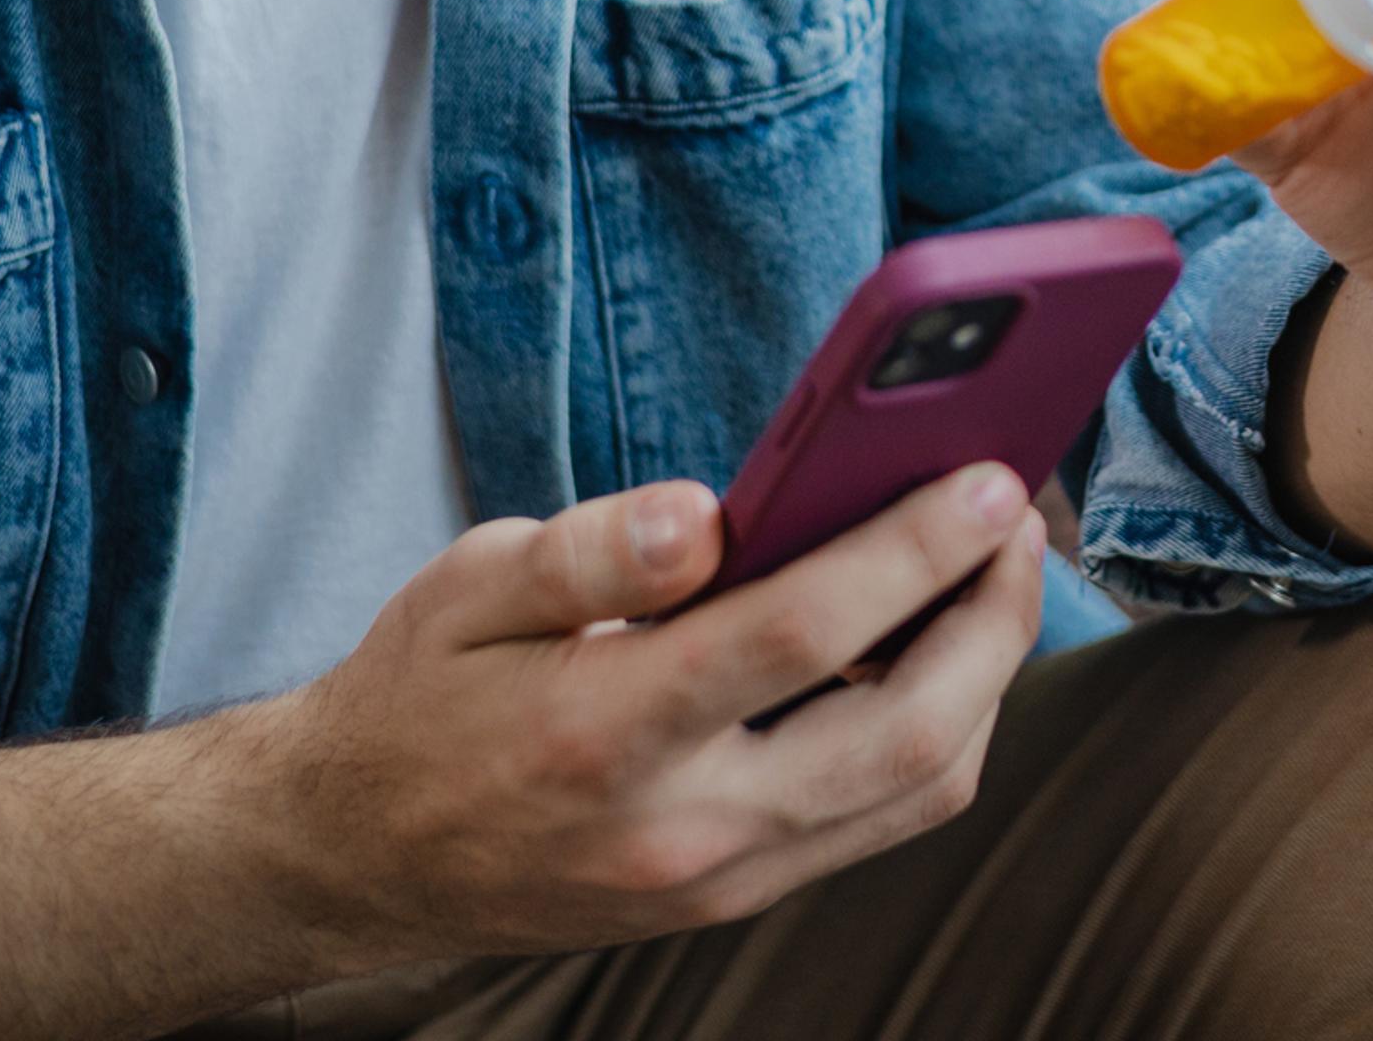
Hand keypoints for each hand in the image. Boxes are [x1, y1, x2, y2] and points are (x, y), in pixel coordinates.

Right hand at [257, 465, 1047, 964]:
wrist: (356, 856)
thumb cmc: (417, 696)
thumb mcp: (466, 587)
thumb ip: (592, 552)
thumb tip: (706, 514)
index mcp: (604, 729)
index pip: (803, 632)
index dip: (914, 549)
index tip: (985, 475)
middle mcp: (679, 825)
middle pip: (907, 731)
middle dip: (994, 616)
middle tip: (1016, 516)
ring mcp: (719, 878)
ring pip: (920, 789)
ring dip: (987, 676)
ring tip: (992, 571)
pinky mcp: (737, 897)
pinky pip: (884, 819)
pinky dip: (940, 730)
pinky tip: (934, 644)